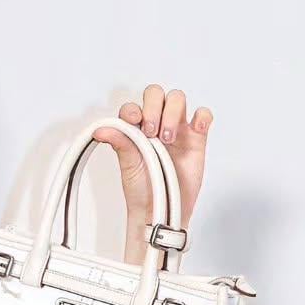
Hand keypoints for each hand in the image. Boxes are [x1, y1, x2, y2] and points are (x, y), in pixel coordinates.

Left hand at [91, 85, 213, 232]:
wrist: (159, 210)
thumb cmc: (141, 188)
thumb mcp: (127, 164)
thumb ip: (119, 142)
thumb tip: (101, 129)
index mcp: (136, 128)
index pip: (134, 105)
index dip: (134, 109)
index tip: (134, 121)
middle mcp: (156, 123)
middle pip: (157, 94)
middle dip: (153, 108)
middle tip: (151, 131)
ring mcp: (177, 129)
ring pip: (178, 99)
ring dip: (172, 113)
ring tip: (167, 138)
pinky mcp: (196, 138)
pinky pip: (203, 116)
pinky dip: (202, 116)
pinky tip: (196, 127)